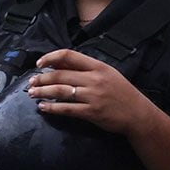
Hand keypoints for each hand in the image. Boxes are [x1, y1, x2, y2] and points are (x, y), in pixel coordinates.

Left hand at [28, 49, 154, 135]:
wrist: (138, 114)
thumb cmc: (121, 93)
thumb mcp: (107, 74)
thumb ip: (85, 68)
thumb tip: (59, 65)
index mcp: (98, 67)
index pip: (69, 56)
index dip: (50, 57)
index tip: (39, 63)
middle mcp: (94, 79)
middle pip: (60, 75)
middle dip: (41, 78)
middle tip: (31, 82)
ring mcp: (93, 96)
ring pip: (60, 91)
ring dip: (43, 92)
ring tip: (33, 93)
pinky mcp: (92, 112)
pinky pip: (66, 109)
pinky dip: (52, 107)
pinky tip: (43, 107)